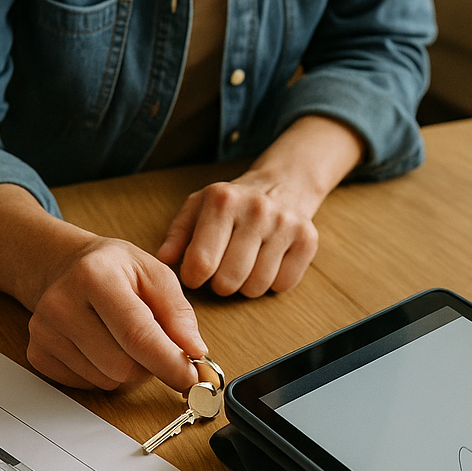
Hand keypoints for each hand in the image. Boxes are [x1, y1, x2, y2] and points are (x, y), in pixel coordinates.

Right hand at [0, 185, 206, 392]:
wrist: (66, 266)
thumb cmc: (115, 270)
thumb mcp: (155, 273)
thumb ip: (179, 314)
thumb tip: (194, 353)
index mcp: (94, 275)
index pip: (137, 334)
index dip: (170, 363)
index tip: (193, 378)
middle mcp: (61, 303)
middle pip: (122, 367)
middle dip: (150, 365)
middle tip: (156, 345)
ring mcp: (43, 331)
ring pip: (106, 381)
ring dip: (128, 371)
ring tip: (125, 340)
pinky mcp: (37, 354)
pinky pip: (86, 386)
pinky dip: (104, 375)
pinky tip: (102, 347)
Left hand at [158, 172, 319, 295]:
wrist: (281, 184)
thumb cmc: (232, 203)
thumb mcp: (197, 207)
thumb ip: (177, 234)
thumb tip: (164, 261)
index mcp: (222, 200)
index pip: (200, 263)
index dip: (193, 278)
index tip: (196, 273)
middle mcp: (256, 209)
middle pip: (228, 281)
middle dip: (220, 284)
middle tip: (223, 269)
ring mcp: (285, 224)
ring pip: (256, 287)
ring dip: (246, 285)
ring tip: (245, 264)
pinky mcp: (308, 239)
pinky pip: (283, 285)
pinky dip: (273, 282)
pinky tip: (269, 262)